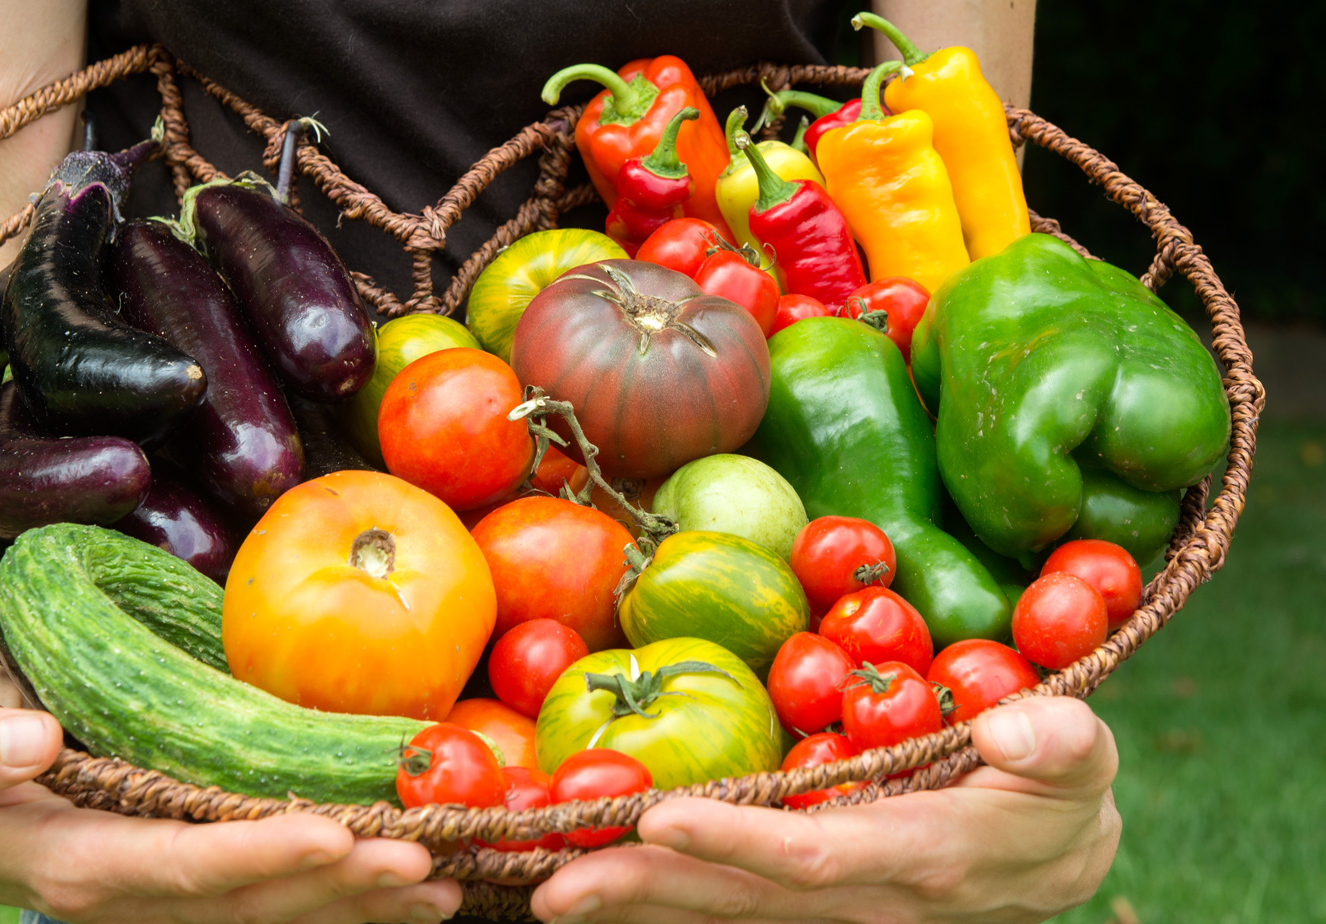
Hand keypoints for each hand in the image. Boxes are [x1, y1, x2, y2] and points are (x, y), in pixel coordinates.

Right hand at [0, 706, 461, 923]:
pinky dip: (346, 897)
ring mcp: (175, 897)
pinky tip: (413, 894)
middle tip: (423, 862)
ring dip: (360, 903)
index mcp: (78, 868)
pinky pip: (280, 898)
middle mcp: (138, 896)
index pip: (182, 867)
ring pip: (278, 910)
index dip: (258, 856)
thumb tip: (29, 738)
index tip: (333, 833)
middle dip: (338, 885)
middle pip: (252, 900)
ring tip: (442, 888)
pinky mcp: (201, 883)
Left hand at [530, 696, 1119, 923]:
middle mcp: (867, 900)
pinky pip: (731, 909)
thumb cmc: (1058, 788)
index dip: (737, 846)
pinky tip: (602, 886)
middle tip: (556, 881)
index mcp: (923, 860)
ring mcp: (836, 910)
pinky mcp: (816, 904)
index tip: (658, 820)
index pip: (816, 860)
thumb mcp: (1083, 757)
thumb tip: (1011, 730)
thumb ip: (1058, 743)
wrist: (1055, 854)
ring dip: (638, 906)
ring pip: (724, 914)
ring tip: (552, 889)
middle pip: (742, 903)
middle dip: (648, 893)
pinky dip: (665, 901)